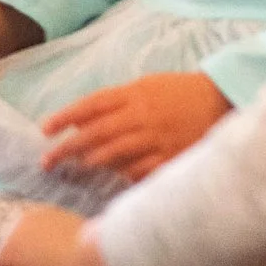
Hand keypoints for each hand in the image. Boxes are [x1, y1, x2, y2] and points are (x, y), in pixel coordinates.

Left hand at [39, 71, 230, 181]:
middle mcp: (142, 115)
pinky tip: (112, 179)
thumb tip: (81, 121)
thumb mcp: (146, 86)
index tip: (45, 130)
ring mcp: (156, 137)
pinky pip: (142, 169)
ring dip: (92, 161)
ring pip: (115, 152)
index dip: (65, 117)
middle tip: (48, 160)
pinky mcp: (171, 156)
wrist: (220, 98)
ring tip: (76, 168)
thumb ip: (115, 102)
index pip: (91, 105)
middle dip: (68, 147)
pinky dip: (124, 175)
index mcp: (134, 94)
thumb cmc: (178, 92)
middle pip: (97, 132)